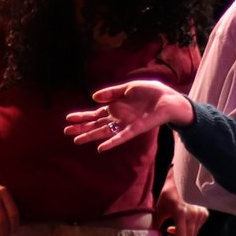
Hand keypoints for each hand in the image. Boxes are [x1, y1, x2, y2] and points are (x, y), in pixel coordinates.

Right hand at [63, 80, 192, 151]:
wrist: (169, 99)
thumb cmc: (151, 92)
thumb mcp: (128, 87)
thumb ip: (112, 92)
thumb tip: (94, 97)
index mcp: (115, 107)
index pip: (94, 114)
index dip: (82, 116)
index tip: (68, 118)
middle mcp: (118, 118)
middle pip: (96, 124)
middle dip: (81, 128)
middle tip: (66, 132)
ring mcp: (126, 124)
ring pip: (104, 132)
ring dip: (90, 136)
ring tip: (77, 140)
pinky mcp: (136, 129)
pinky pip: (121, 137)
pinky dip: (111, 142)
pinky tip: (101, 147)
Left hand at [153, 186, 207, 235]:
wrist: (184, 179)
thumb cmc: (170, 191)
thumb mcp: (160, 208)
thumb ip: (156, 223)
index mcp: (182, 213)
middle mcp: (194, 215)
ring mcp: (201, 215)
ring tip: (168, 235)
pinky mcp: (204, 214)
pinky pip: (195, 230)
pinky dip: (185, 233)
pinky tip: (175, 228)